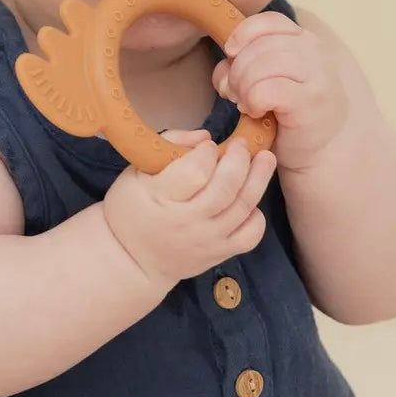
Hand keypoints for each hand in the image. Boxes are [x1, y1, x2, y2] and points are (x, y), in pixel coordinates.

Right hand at [102, 129, 276, 285]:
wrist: (132, 259)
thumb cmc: (131, 209)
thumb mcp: (135, 172)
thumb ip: (169, 146)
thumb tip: (205, 137)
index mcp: (160, 198)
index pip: (195, 172)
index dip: (207, 153)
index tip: (207, 146)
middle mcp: (187, 222)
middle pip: (225, 187)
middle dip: (239, 159)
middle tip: (240, 144)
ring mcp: (207, 240)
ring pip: (242, 207)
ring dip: (259, 178)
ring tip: (264, 158)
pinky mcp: (220, 253)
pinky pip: (251, 235)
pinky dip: (257, 216)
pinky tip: (250, 200)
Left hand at [213, 12, 349, 172]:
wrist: (320, 151)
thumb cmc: (286, 115)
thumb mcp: (264, 81)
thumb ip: (242, 66)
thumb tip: (224, 69)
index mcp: (302, 40)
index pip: (266, 21)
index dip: (241, 36)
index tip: (231, 56)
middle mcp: (313, 51)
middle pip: (258, 46)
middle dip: (236, 71)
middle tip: (235, 94)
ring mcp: (317, 74)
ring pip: (261, 65)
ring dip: (243, 87)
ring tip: (245, 104)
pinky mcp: (311, 100)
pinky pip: (267, 90)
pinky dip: (253, 101)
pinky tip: (257, 113)